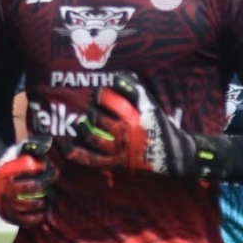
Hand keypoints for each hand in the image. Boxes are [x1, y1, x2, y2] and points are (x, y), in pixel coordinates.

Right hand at [0, 137, 56, 227]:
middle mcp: (4, 188)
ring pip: (33, 204)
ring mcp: (7, 204)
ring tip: (46, 196)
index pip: (30, 166)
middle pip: (34, 187)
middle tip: (49, 183)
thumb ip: (31, 148)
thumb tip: (48, 145)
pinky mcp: (10, 217)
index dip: (43, 168)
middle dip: (46, 184)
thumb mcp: (17, 153)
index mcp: (6, 171)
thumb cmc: (12, 167)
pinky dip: (39, 216)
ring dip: (43, 200)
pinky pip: (29, 220)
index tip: (47, 168)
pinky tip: (41, 209)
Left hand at [65, 73, 226, 178]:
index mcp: (134, 116)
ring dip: (83, 130)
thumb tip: (117, 78)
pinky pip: (95, 160)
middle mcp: (126, 133)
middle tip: (91, 109)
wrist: (174, 155)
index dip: (100, 94)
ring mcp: (120, 150)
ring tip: (80, 123)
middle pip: (98, 118)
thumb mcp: (152, 107)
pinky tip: (68, 149)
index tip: (98, 94)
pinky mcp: (117, 164)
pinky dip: (80, 155)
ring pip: (93, 138)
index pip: (109, 100)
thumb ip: (135, 91)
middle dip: (91, 111)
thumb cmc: (160, 127)